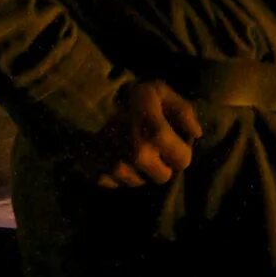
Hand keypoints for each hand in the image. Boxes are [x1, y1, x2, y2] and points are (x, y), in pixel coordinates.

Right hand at [79, 78, 201, 188]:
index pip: (183, 161)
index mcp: (155, 133)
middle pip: (163, 177)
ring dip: (139, 170)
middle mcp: (137, 155)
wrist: (79, 101)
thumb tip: (196, 134)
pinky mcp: (99, 176)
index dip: (180, 151)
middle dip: (161, 164)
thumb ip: (183, 111)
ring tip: (130, 148)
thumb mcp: (159, 92)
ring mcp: (116, 168)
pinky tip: (113, 155)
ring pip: (140, 182)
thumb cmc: (126, 95)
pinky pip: (118, 184)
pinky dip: (118, 174)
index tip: (172, 141)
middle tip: (151, 147)